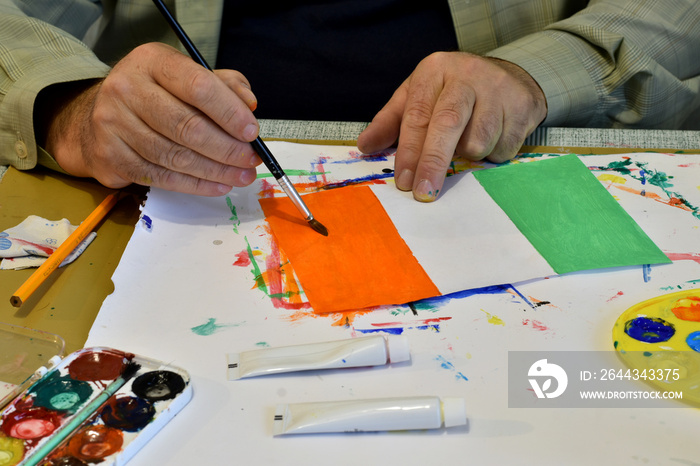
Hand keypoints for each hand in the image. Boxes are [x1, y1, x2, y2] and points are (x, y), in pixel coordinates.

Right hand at [41, 42, 261, 195]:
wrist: (95, 117)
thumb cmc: (154, 96)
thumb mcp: (186, 77)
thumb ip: (222, 86)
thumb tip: (249, 104)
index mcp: (152, 61)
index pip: (198, 86)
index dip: (229, 112)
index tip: (252, 132)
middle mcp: (127, 88)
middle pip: (187, 126)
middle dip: (227, 148)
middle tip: (251, 161)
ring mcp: (113, 123)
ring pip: (176, 156)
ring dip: (216, 171)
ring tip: (241, 176)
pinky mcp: (110, 156)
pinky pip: (162, 177)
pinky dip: (195, 185)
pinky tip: (218, 185)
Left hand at [357, 52, 546, 201]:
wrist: (510, 76)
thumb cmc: (452, 93)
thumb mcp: (417, 97)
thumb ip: (390, 122)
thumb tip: (365, 147)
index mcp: (434, 71)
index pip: (417, 116)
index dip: (408, 152)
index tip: (403, 181)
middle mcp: (466, 75)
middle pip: (447, 125)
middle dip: (433, 163)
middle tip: (424, 193)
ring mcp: (498, 88)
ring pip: (478, 141)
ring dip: (469, 156)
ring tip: (468, 144)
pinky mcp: (523, 104)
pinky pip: (503, 148)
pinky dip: (494, 154)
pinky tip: (492, 138)